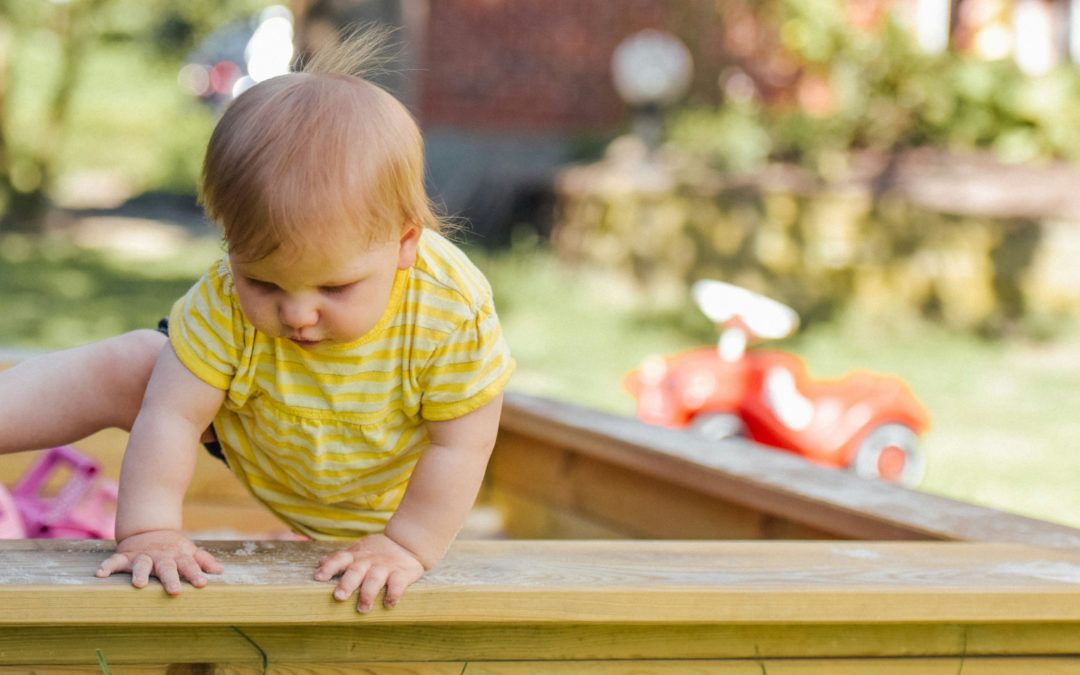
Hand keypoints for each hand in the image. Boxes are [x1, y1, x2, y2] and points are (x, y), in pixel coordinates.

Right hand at [95, 529, 222, 594]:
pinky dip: (107, 566)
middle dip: (170, 578)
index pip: (189, 565)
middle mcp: (160, 556)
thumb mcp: (189, 551)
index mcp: (178, 556)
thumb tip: (220, 572)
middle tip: (175, 591)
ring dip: (140, 573)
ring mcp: (142, 556)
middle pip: (167, 567)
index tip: (202, 584)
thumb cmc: (173, 548)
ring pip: (141, 564)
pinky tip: (100, 574)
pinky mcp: (125, 556)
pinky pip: (114, 561)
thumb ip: (203, 560)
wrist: (148, 530)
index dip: (196, 574)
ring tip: (138, 584)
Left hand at [314, 533, 424, 611]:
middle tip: (339, 597)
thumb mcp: (358, 551)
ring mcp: (386, 566)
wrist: (407, 544)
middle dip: (347, 583)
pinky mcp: (402, 573)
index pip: (340, 558)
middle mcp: (369, 560)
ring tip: (363, 609)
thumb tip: (319, 563)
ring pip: (375, 578)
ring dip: (368, 593)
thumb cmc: (376, 553)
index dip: (329, 567)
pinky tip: (389, 604)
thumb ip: (341, 559)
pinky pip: (398, 583)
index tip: (319, 577)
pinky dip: (393, 594)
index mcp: (356, 556)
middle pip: (356, 570)